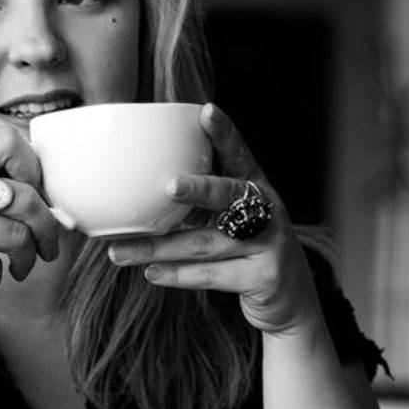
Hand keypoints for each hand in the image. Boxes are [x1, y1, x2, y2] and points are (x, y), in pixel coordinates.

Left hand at [106, 103, 318, 335]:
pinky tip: (151, 272)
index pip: (239, 154)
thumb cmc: (246, 249)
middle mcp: (268, 210)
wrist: (289, 298)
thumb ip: (200, 202)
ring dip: (159, 247)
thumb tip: (137, 190)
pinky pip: (212, 275)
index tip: (206, 111)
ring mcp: (270, 244)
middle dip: (198, 189)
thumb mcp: (230, 218)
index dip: (224, 133)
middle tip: (169, 186)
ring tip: (119, 251)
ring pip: (205, 243)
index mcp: (255, 187)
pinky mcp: (265, 277)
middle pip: (228, 196)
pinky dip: (178, 275)